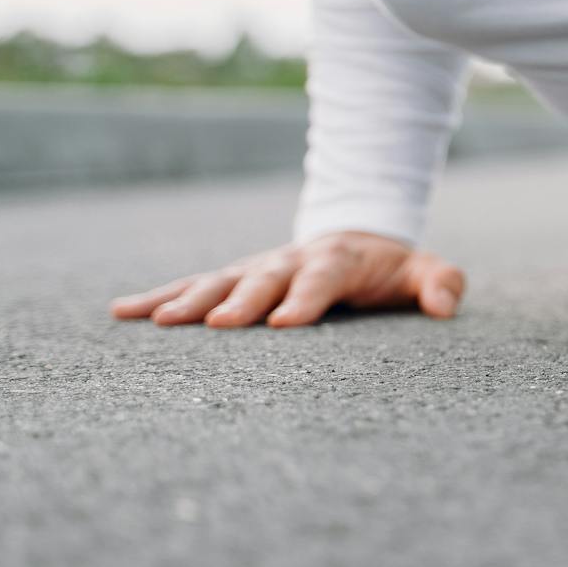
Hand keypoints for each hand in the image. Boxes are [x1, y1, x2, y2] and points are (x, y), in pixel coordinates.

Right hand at [108, 230, 465, 327]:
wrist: (356, 241)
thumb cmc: (391, 271)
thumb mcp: (425, 272)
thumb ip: (440, 283)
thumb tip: (445, 306)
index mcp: (337, 260)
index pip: (322, 278)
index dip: (305, 299)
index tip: (284, 325)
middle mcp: (290, 260)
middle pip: (264, 278)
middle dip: (240, 300)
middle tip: (216, 325)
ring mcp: (257, 268)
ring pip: (219, 280)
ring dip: (189, 300)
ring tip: (158, 322)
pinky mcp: (233, 280)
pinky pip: (192, 286)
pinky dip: (158, 298)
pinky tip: (122, 313)